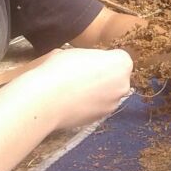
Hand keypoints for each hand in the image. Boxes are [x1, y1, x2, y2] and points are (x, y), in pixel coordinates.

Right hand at [11, 47, 132, 129]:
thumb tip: (88, 64)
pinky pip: (97, 107)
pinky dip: (89, 105)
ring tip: (74, 89)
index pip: (119, 57)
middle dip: (104, 76)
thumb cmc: (62, 69)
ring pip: (107, 94)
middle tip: (81, 74)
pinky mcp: (100, 119)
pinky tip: (71, 101)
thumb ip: (92, 58)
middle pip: (117, 77)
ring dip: (96, 92)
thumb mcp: (78, 51)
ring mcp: (113, 105)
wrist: (47, 99)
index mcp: (122, 63)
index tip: (89, 60)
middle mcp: (123, 85)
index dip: (103, 58)